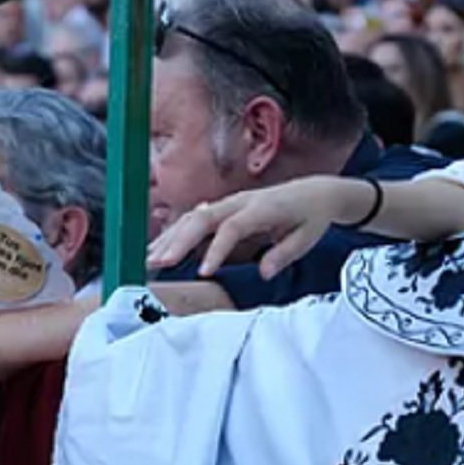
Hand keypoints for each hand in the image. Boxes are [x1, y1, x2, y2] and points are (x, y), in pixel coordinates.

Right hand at [146, 177, 369, 279]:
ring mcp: (228, 203)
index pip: (232, 228)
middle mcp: (240, 202)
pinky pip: (194, 219)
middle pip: (202, 219)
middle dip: (178, 241)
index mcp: (262, 208)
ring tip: (149, 259)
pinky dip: (175, 233)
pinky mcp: (222, 208)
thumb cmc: (310, 216)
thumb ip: (284, 253)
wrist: (314, 192)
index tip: (203, 272)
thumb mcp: (306, 237)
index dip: (216, 249)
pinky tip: (159, 249)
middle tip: (159, 263)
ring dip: (170, 237)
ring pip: (193, 217)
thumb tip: (264, 272)